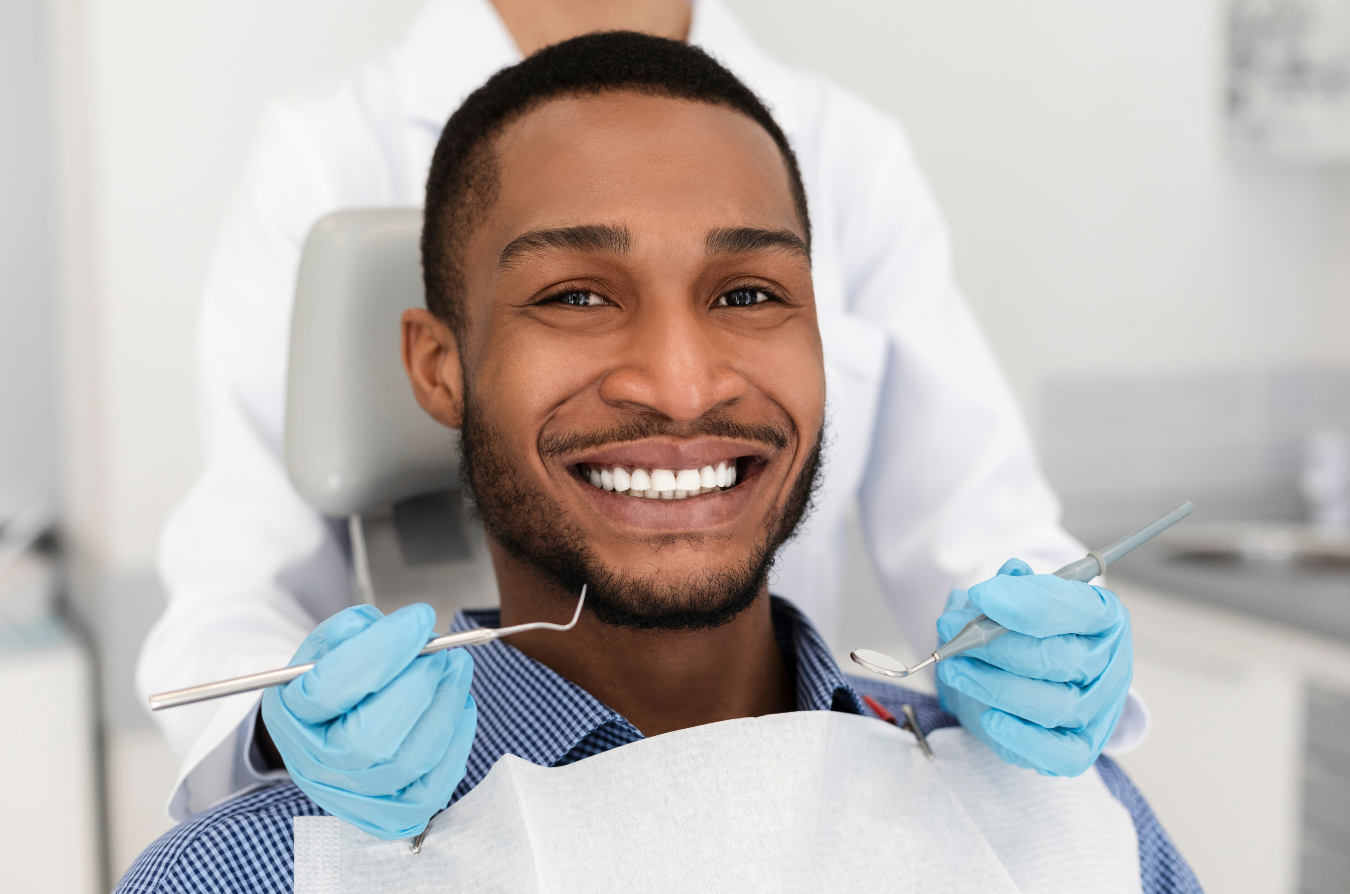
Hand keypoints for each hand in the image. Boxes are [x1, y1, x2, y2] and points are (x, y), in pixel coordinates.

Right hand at [261, 603, 476, 838]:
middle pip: (369, 739)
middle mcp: (315, 766)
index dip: (382, 650)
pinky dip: (456, 741)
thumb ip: (350, 632)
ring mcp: (353, 796)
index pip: (328, 690)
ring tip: (455, 669)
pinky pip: (434, 786)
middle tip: (443, 651)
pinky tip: (457, 706)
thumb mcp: (325, 647)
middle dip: (418, 685)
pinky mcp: (392, 813)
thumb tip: (395, 630)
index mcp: (291, 717)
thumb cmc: (331, 683)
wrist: (330, 730)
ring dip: (444, 708)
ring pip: (408, 762)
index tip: (419, 618)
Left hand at [936, 558, 1131, 776]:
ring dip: (995, 686)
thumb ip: (1014, 589)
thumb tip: (1012, 572)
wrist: (1030, 681)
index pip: (1077, 607)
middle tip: (951, 631)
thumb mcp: (1018, 603)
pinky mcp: (1081, 747)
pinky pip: (1061, 754)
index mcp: (1103, 617)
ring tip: (955, 669)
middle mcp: (1111, 664)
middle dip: (995, 644)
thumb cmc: (1026, 633)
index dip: (1027, 602)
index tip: (980, 594)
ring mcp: (1099, 709)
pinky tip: (991, 719)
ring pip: (1054, 704)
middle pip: (1058, 658)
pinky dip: (1024, 738)